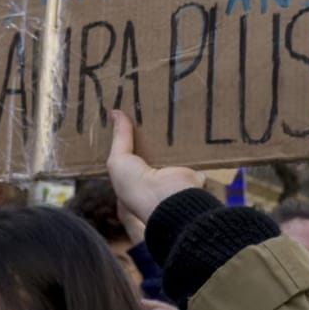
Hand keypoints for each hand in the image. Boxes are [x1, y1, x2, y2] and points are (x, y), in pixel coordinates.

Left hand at [106, 110, 202, 230]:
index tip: (130, 119)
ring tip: (168, 113)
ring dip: (170, 139)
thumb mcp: (118, 160)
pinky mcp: (191, 172)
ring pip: (170, 152)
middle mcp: (153, 179)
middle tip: (150, 111)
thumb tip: (115, 113)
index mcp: (133, 180)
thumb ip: (119, 138)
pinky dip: (193, 144)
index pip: (131, 157)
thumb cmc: (136, 185)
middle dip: (150, 136)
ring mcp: (173, 176)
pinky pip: (191, 154)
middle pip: (151, 152)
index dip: (129, 140)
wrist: (168, 198)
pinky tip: (189, 126)